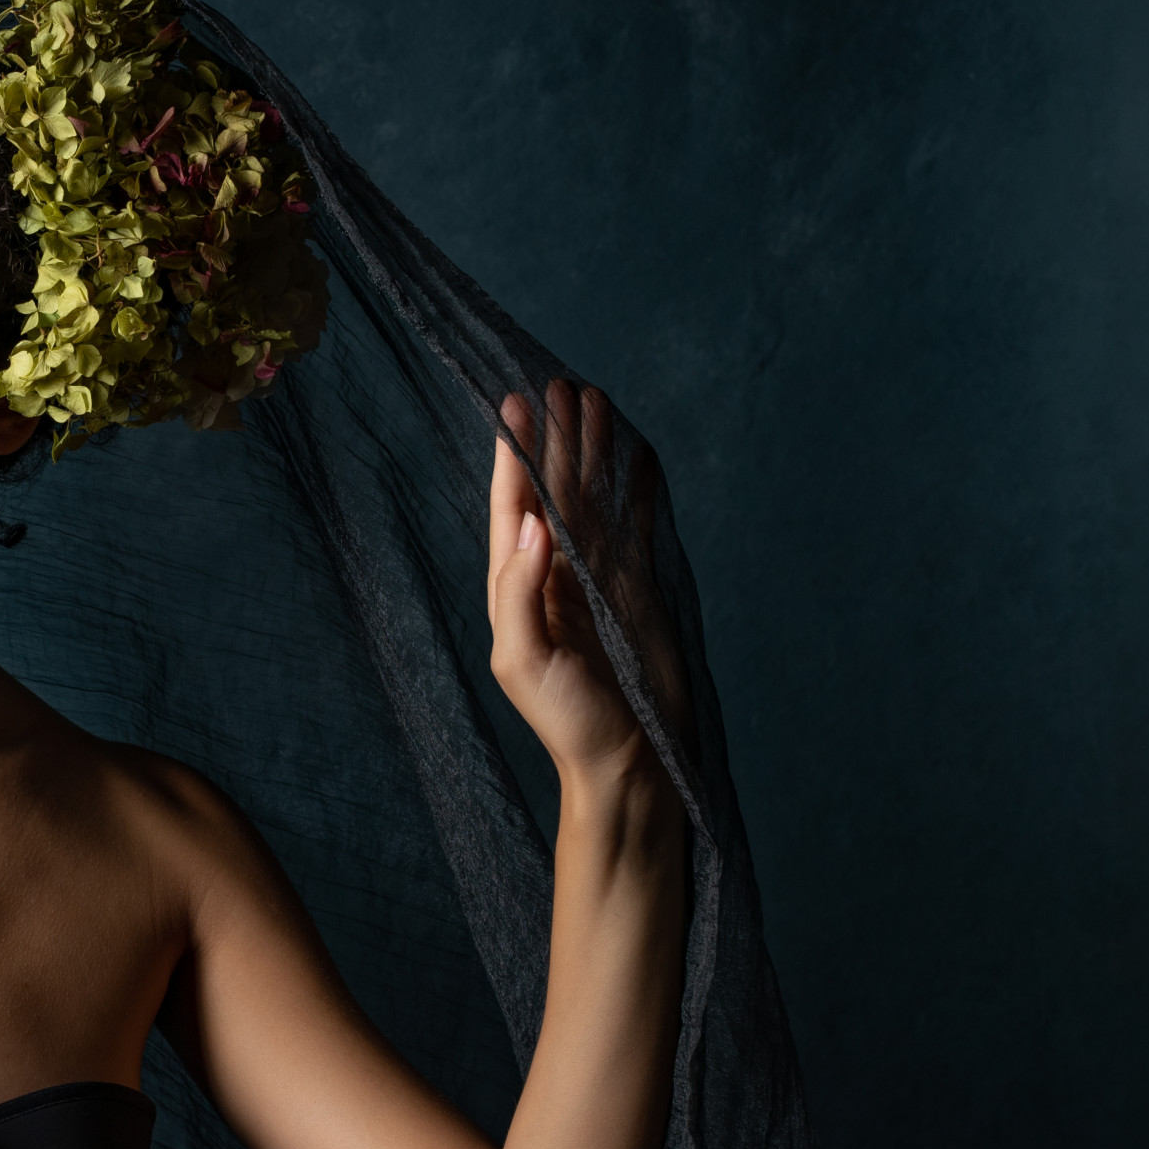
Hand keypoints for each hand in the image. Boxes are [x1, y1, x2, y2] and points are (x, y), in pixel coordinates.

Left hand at [486, 381, 689, 789]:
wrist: (629, 764)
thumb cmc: (568, 722)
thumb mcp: (526, 660)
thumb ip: (521, 591)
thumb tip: (532, 524)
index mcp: (516, 589)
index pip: (512, 509)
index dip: (514, 457)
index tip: (517, 404)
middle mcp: (553, 576)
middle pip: (553, 490)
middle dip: (556, 439)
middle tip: (563, 384)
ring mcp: (596, 581)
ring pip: (592, 499)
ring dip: (592, 451)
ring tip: (596, 399)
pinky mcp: (634, 590)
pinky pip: (632, 524)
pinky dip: (636, 486)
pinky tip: (637, 453)